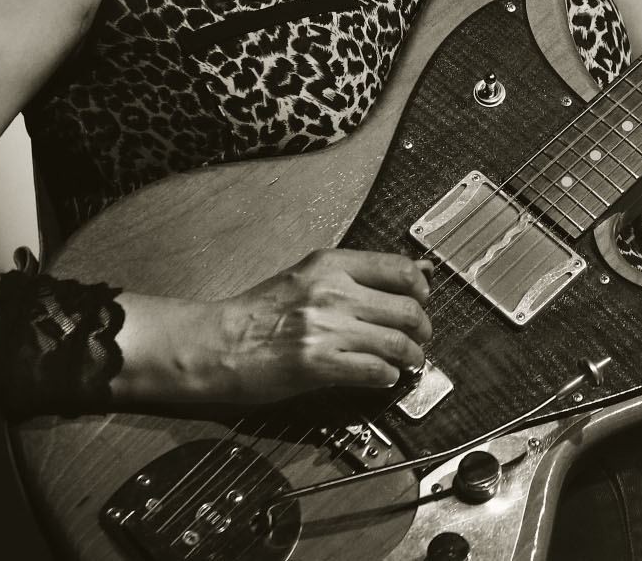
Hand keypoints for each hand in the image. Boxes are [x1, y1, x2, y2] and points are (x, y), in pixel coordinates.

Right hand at [200, 248, 433, 401]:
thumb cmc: (259, 312)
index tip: (422, 301)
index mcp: (330, 265)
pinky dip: (388, 376)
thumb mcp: (307, 277)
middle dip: (423, 329)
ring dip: (411, 356)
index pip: (399, 269)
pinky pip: (374, 370)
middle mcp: (332, 292)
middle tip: (420, 338)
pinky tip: (384, 376)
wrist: (218, 342)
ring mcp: (326, 328)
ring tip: (409, 361)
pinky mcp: (318, 364)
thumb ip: (354, 275)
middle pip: (407, 309)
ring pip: (396, 342)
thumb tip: (411, 273)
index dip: (421, 289)